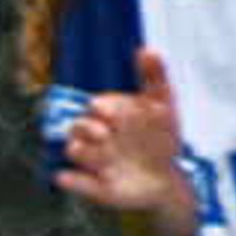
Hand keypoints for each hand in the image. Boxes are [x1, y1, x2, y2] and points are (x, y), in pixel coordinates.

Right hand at [53, 48, 192, 218]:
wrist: (166, 178)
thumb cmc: (160, 139)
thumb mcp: (164, 107)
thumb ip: (155, 78)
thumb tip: (147, 49)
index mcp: (111, 116)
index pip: (98, 104)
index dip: (103, 107)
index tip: (113, 111)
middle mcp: (98, 137)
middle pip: (78, 126)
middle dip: (87, 127)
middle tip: (105, 133)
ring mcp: (94, 162)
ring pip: (74, 151)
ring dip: (83, 152)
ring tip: (102, 157)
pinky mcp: (95, 186)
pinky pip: (74, 183)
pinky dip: (71, 181)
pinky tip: (69, 177)